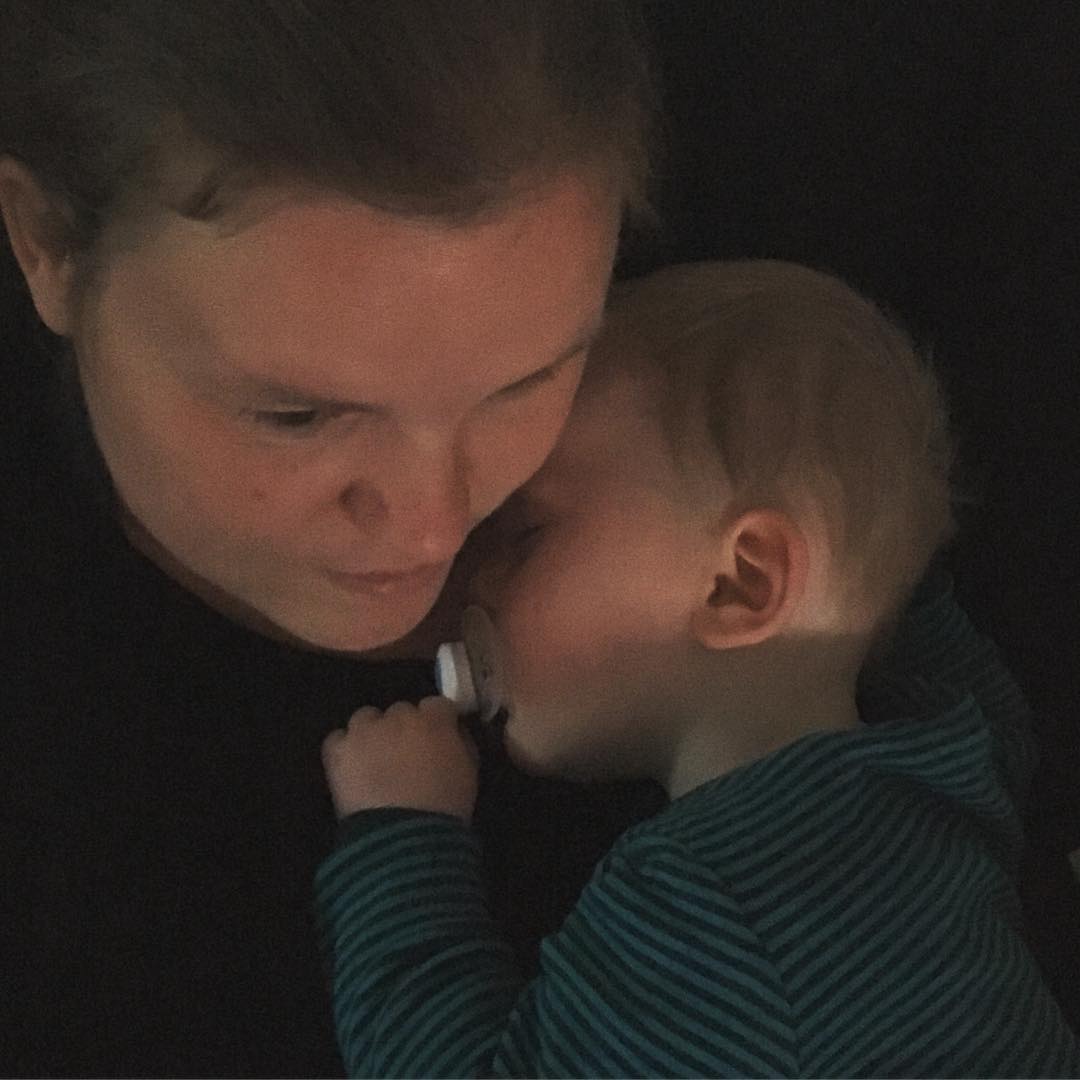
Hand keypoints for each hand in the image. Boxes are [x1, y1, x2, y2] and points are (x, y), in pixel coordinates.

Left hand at [322, 696, 478, 822]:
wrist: (404, 837)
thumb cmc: (446, 807)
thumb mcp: (469, 771)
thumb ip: (460, 742)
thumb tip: (453, 732)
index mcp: (434, 721)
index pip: (437, 705)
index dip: (437, 721)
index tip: (438, 738)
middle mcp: (398, 717)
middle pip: (401, 711)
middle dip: (404, 729)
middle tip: (407, 756)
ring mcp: (365, 731)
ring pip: (366, 718)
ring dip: (373, 733)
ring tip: (376, 761)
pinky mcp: (338, 751)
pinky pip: (338, 738)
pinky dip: (345, 749)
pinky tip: (352, 767)